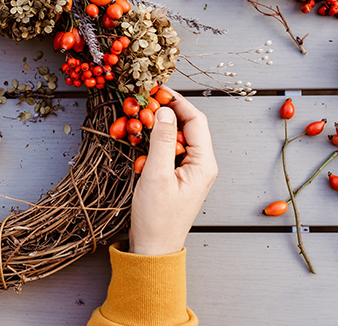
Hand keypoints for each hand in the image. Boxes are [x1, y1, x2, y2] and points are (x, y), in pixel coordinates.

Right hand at [128, 86, 217, 255]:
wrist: (153, 248)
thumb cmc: (157, 217)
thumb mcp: (156, 175)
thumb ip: (161, 140)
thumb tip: (163, 110)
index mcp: (203, 163)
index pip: (195, 120)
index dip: (176, 101)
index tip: (156, 90)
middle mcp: (200, 164)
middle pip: (184, 126)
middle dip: (162, 113)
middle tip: (140, 104)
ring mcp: (188, 170)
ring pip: (172, 137)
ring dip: (154, 129)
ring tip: (134, 124)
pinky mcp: (175, 175)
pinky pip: (165, 151)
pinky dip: (151, 144)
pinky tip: (136, 145)